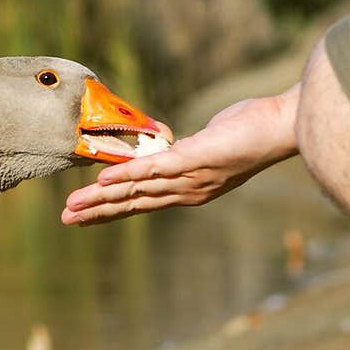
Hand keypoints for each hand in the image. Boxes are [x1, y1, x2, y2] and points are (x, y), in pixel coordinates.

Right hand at [61, 89, 298, 225]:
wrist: (282, 127)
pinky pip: (151, 170)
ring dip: (101, 201)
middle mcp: (187, 191)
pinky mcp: (191, 158)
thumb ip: (188, 148)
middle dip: (97, 214)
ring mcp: (188, 177)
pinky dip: (125, 178)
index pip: (143, 203)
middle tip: (67, 222)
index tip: (87, 216)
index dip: (112, 210)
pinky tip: (102, 184)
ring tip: (72, 209)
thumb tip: (172, 144)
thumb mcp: (210, 141)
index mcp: (190, 189)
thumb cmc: (252, 128)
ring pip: (135, 192)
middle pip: (133, 205)